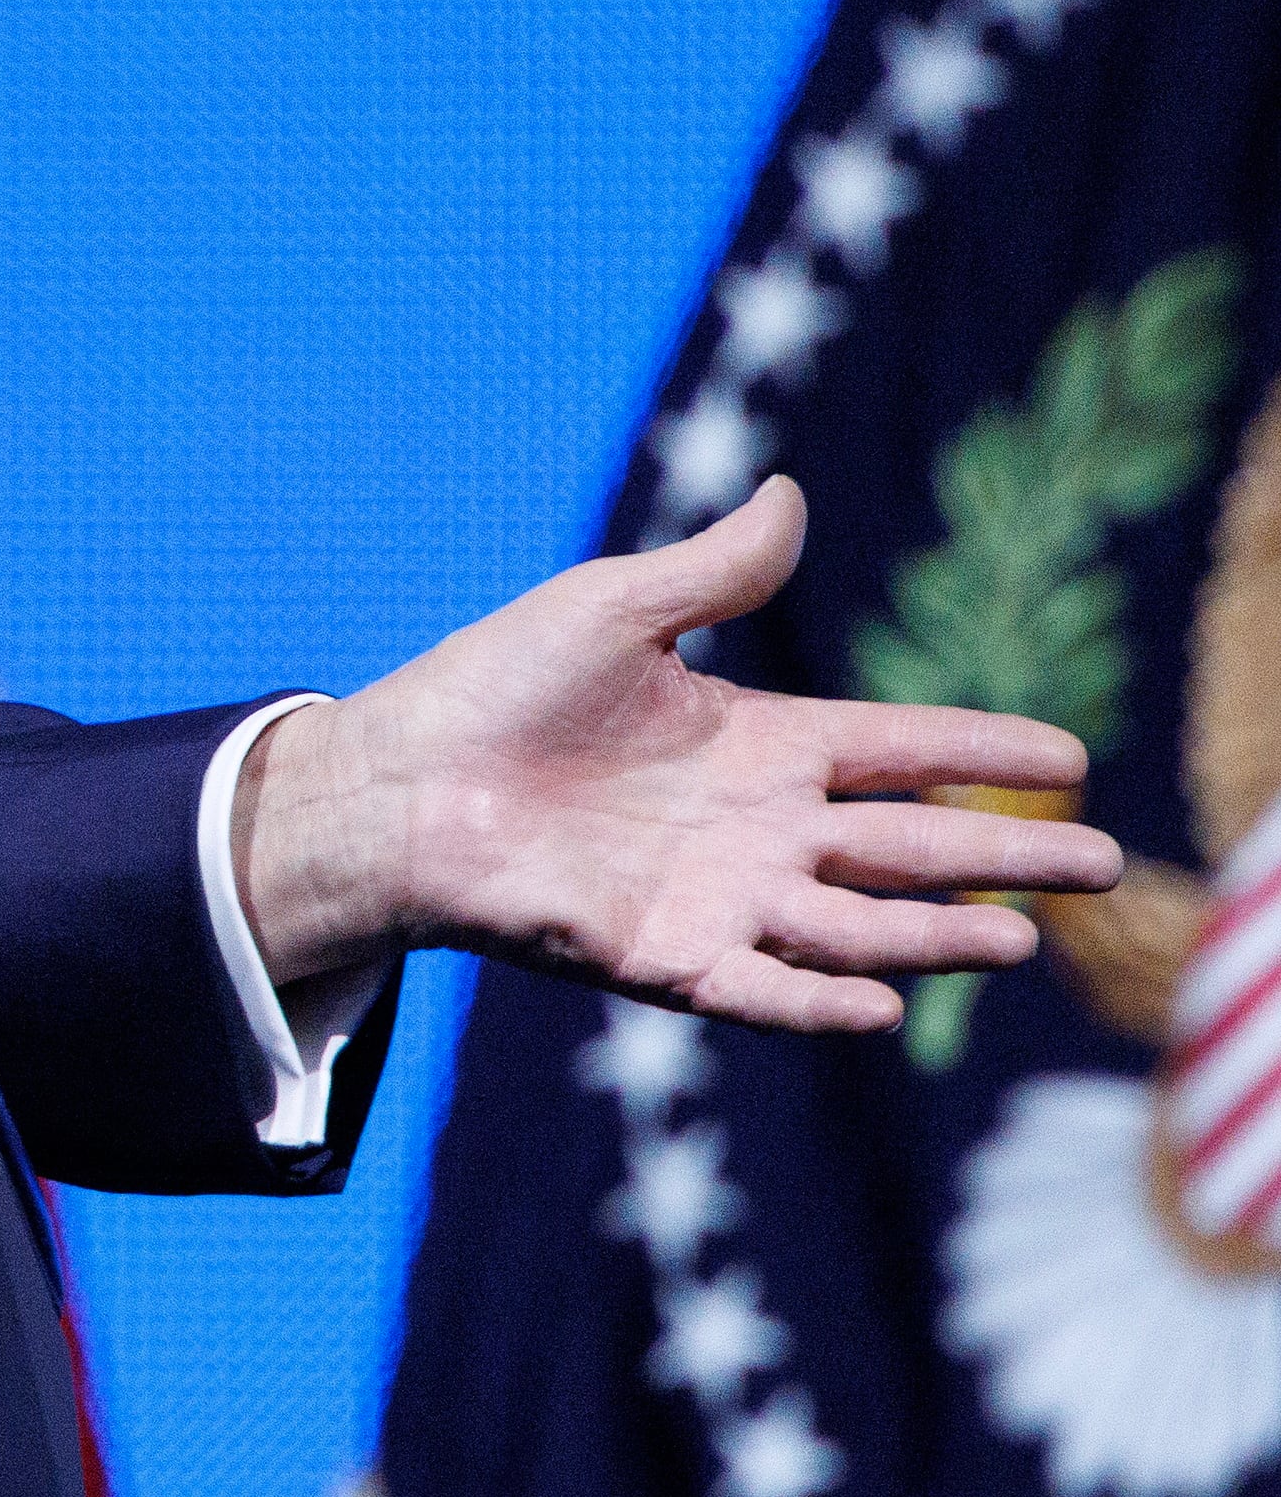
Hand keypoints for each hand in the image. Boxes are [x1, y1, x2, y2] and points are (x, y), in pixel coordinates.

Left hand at [233, 476, 1117, 1033]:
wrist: (396, 780)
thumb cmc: (493, 688)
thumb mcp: (612, 611)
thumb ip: (712, 571)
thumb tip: (790, 491)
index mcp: (757, 743)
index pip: (900, 750)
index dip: (982, 753)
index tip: (1070, 759)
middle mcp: (754, 828)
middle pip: (907, 846)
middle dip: (1001, 855)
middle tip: (1100, 865)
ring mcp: (714, 897)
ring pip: (854, 925)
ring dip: (934, 938)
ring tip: (1019, 941)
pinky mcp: (658, 954)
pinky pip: (757, 987)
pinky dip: (816, 998)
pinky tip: (880, 1006)